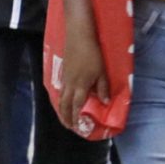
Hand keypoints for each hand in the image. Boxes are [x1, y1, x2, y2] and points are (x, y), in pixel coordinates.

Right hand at [52, 20, 108, 134]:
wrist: (79, 35)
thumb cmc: (92, 53)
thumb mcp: (101, 72)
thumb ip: (103, 88)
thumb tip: (105, 103)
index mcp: (80, 86)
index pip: (77, 106)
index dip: (76, 118)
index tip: (77, 128)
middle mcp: (70, 84)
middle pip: (65, 104)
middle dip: (65, 117)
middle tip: (68, 126)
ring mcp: (65, 77)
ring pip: (60, 97)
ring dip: (61, 109)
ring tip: (63, 116)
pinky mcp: (63, 71)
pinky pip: (60, 89)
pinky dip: (60, 98)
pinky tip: (63, 98)